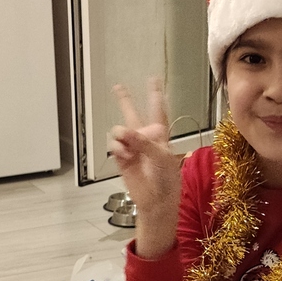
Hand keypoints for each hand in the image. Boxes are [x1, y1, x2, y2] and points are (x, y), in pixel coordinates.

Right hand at [109, 79, 181, 217]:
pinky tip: (126, 156)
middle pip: (133, 115)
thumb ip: (143, 141)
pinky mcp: (122, 159)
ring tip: (129, 148)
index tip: (153, 79)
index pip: (158, 110)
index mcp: (160, 135)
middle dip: (125, 101)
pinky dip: (119, 148)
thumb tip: (125, 132)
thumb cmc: (166, 179)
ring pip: (120, 131)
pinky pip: (114, 145)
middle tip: (117, 87)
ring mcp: (132, 148)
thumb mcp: (161, 156)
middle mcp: (144, 139)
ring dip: (122, 135)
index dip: (155, 95)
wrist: (156, 201)